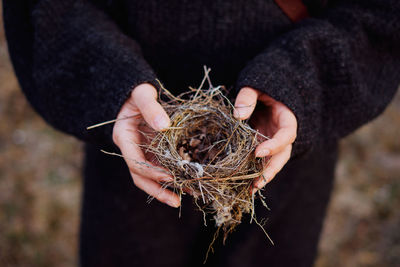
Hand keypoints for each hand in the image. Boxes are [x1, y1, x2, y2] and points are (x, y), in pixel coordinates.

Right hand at [112, 83, 180, 207]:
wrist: (136, 95)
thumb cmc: (138, 93)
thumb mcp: (143, 95)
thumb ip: (151, 107)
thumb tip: (163, 125)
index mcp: (124, 137)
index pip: (134, 162)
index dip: (151, 172)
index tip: (170, 176)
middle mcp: (131, 150)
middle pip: (140, 177)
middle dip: (158, 190)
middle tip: (176, 201)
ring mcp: (141, 153)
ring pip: (150, 177)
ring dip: (167, 188)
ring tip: (188, 195)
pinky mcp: (151, 153)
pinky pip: (161, 168)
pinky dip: (173, 176)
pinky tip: (189, 182)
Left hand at [234, 87, 296, 193]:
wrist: (263, 91)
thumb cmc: (261, 87)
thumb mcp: (255, 86)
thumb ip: (247, 97)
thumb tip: (237, 116)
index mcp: (287, 119)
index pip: (287, 135)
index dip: (274, 145)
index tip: (257, 152)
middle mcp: (282, 134)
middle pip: (282, 155)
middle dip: (271, 170)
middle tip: (257, 183)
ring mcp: (273, 142)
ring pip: (273, 162)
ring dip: (262, 176)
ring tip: (250, 189)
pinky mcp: (263, 146)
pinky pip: (261, 161)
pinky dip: (254, 172)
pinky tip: (244, 184)